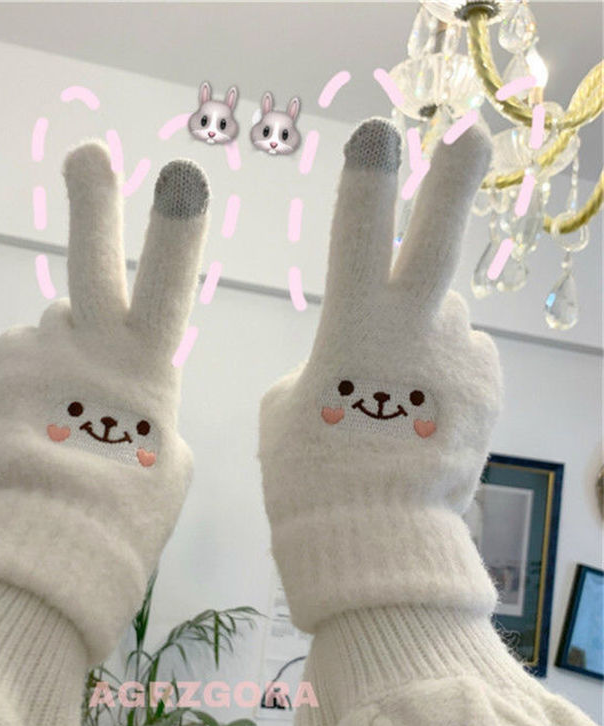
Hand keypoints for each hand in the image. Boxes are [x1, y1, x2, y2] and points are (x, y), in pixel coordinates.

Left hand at [0, 142, 209, 663]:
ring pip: (53, 328)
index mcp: (148, 365)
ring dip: (58, 354)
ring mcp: (39, 350)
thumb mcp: (169, 463)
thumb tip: (130, 399)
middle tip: (90, 154)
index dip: (177, 230)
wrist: (50, 539)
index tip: (182, 176)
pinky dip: (27, 383)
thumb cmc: (129, 510)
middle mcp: (91, 343)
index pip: (170, 284)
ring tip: (57, 418)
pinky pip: (21, 359)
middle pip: (93, 258)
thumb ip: (155, 414)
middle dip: (94, 203)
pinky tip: (31, 425)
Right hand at [260, 117, 499, 632]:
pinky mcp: (488, 389)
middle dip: (454, 182)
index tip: (378, 133)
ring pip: (443, 316)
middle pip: (439, 241)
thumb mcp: (290, 407)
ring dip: (424, 332)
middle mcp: (417, 330)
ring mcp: (460, 358)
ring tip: (398, 390)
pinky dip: (443, 374)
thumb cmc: (309, 472)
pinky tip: (423, 414)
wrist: (375, 538)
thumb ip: (328, 360)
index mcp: (354, 328)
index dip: (368, 182)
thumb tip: (370, 349)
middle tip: (472, 137)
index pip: (359, 236)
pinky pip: (462, 359)